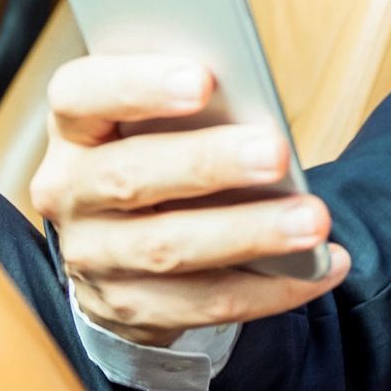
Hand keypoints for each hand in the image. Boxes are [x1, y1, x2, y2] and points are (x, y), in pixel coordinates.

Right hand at [32, 53, 348, 344]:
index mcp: (74, 129)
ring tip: (313, 221)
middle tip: (276, 154)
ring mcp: (93, 258)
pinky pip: (205, 304)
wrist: (118, 248)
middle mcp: (68, 193)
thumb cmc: (156, 154)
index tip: (202, 80)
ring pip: (170, 249)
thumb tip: (254, 103)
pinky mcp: (129, 310)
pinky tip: (322, 267)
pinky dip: (270, 288)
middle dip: (208, 164)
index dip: (135, 85)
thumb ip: (190, 106)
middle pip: (130, 176)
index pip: (80, 95)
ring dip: (249, 234)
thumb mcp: (153, 122)